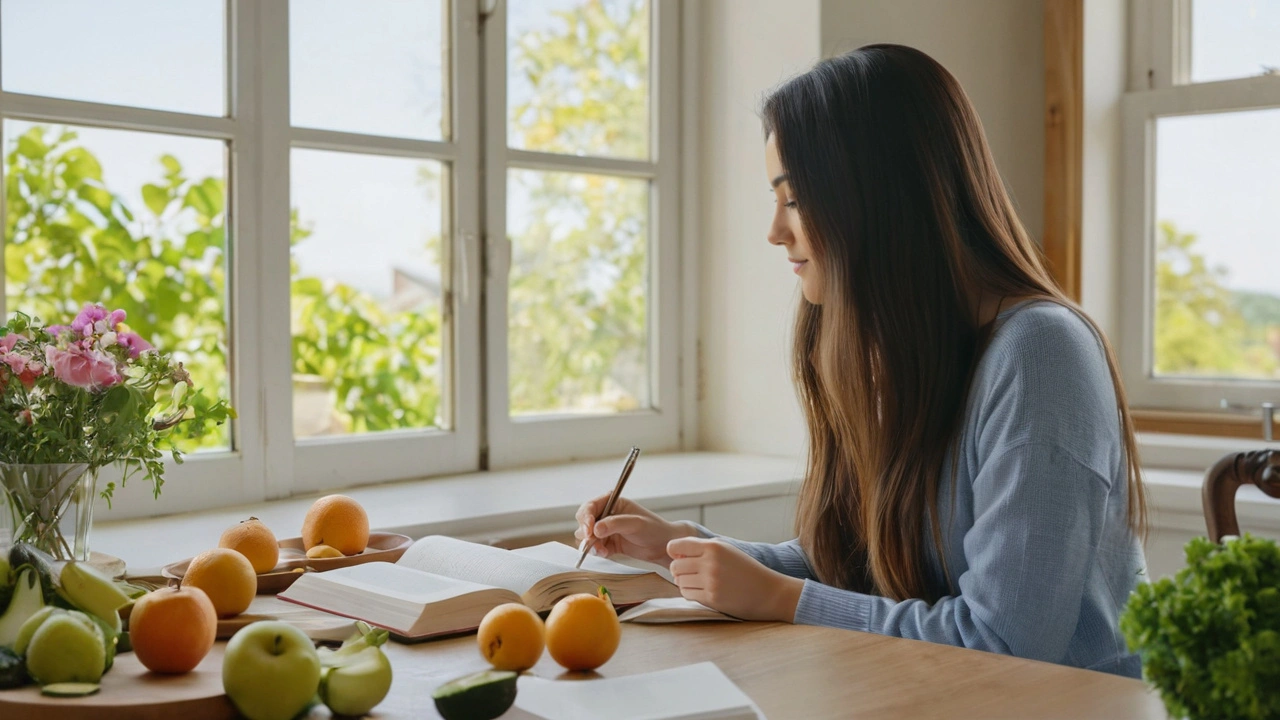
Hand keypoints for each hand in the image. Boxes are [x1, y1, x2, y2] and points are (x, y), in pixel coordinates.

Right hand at [574, 495, 696, 567]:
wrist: (663, 546)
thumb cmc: (653, 529)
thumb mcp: (636, 524)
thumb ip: (615, 524)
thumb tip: (595, 529)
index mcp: (612, 502)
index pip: (590, 507)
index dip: (585, 517)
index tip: (588, 530)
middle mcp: (606, 514)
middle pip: (584, 521)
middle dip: (586, 533)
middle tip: (591, 542)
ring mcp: (606, 529)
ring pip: (586, 536)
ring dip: (591, 544)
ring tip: (602, 550)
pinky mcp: (608, 543)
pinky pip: (594, 547)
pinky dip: (597, 551)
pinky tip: (606, 554)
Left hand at [667, 537, 803, 621]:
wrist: (769, 592)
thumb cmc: (746, 569)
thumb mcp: (727, 550)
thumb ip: (702, 548)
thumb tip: (674, 552)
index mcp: (713, 546)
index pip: (675, 546)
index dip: (674, 552)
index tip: (681, 558)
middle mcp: (710, 562)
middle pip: (674, 566)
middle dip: (679, 570)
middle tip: (691, 573)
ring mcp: (710, 581)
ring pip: (679, 581)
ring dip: (685, 583)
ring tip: (700, 583)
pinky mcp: (712, 598)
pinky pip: (687, 594)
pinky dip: (691, 593)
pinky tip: (703, 591)